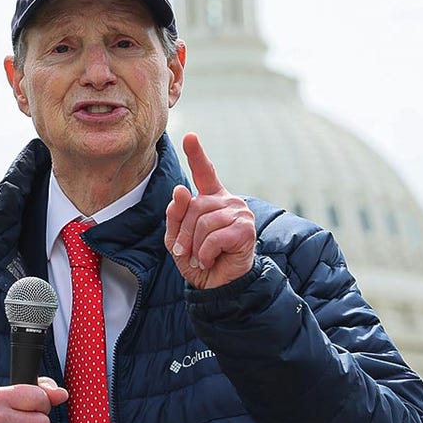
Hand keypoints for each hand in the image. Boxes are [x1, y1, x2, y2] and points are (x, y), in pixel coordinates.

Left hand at [165, 132, 255, 289]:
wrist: (217, 286)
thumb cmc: (199, 260)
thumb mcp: (177, 237)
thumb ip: (176, 215)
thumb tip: (181, 190)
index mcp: (211, 199)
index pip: (205, 172)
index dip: (197, 154)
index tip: (190, 136)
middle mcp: (228, 201)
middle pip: (194, 205)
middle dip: (184, 232)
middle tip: (186, 252)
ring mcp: (239, 212)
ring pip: (203, 221)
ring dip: (195, 245)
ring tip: (200, 257)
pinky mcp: (246, 228)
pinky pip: (214, 235)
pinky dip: (205, 252)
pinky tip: (210, 260)